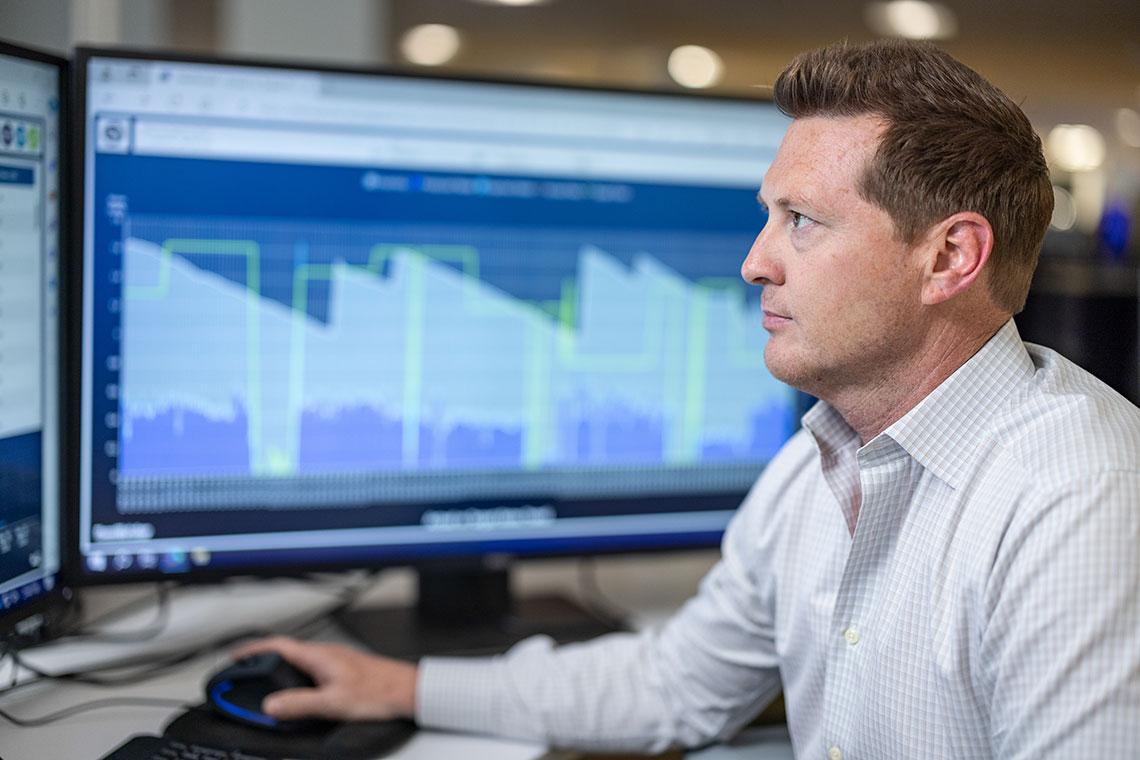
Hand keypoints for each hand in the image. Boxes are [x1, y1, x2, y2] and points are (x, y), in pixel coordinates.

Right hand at [231, 636, 417, 721]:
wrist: (407, 690)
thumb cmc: (379, 692)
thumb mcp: (333, 703)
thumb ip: (299, 704)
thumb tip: (271, 705)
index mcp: (319, 655)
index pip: (278, 645)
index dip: (254, 649)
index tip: (237, 656)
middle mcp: (326, 652)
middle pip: (287, 650)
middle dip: (264, 658)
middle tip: (247, 670)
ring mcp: (336, 658)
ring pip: (301, 659)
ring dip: (282, 667)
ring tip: (268, 681)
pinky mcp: (344, 667)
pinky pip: (313, 666)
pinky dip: (298, 675)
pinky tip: (301, 689)